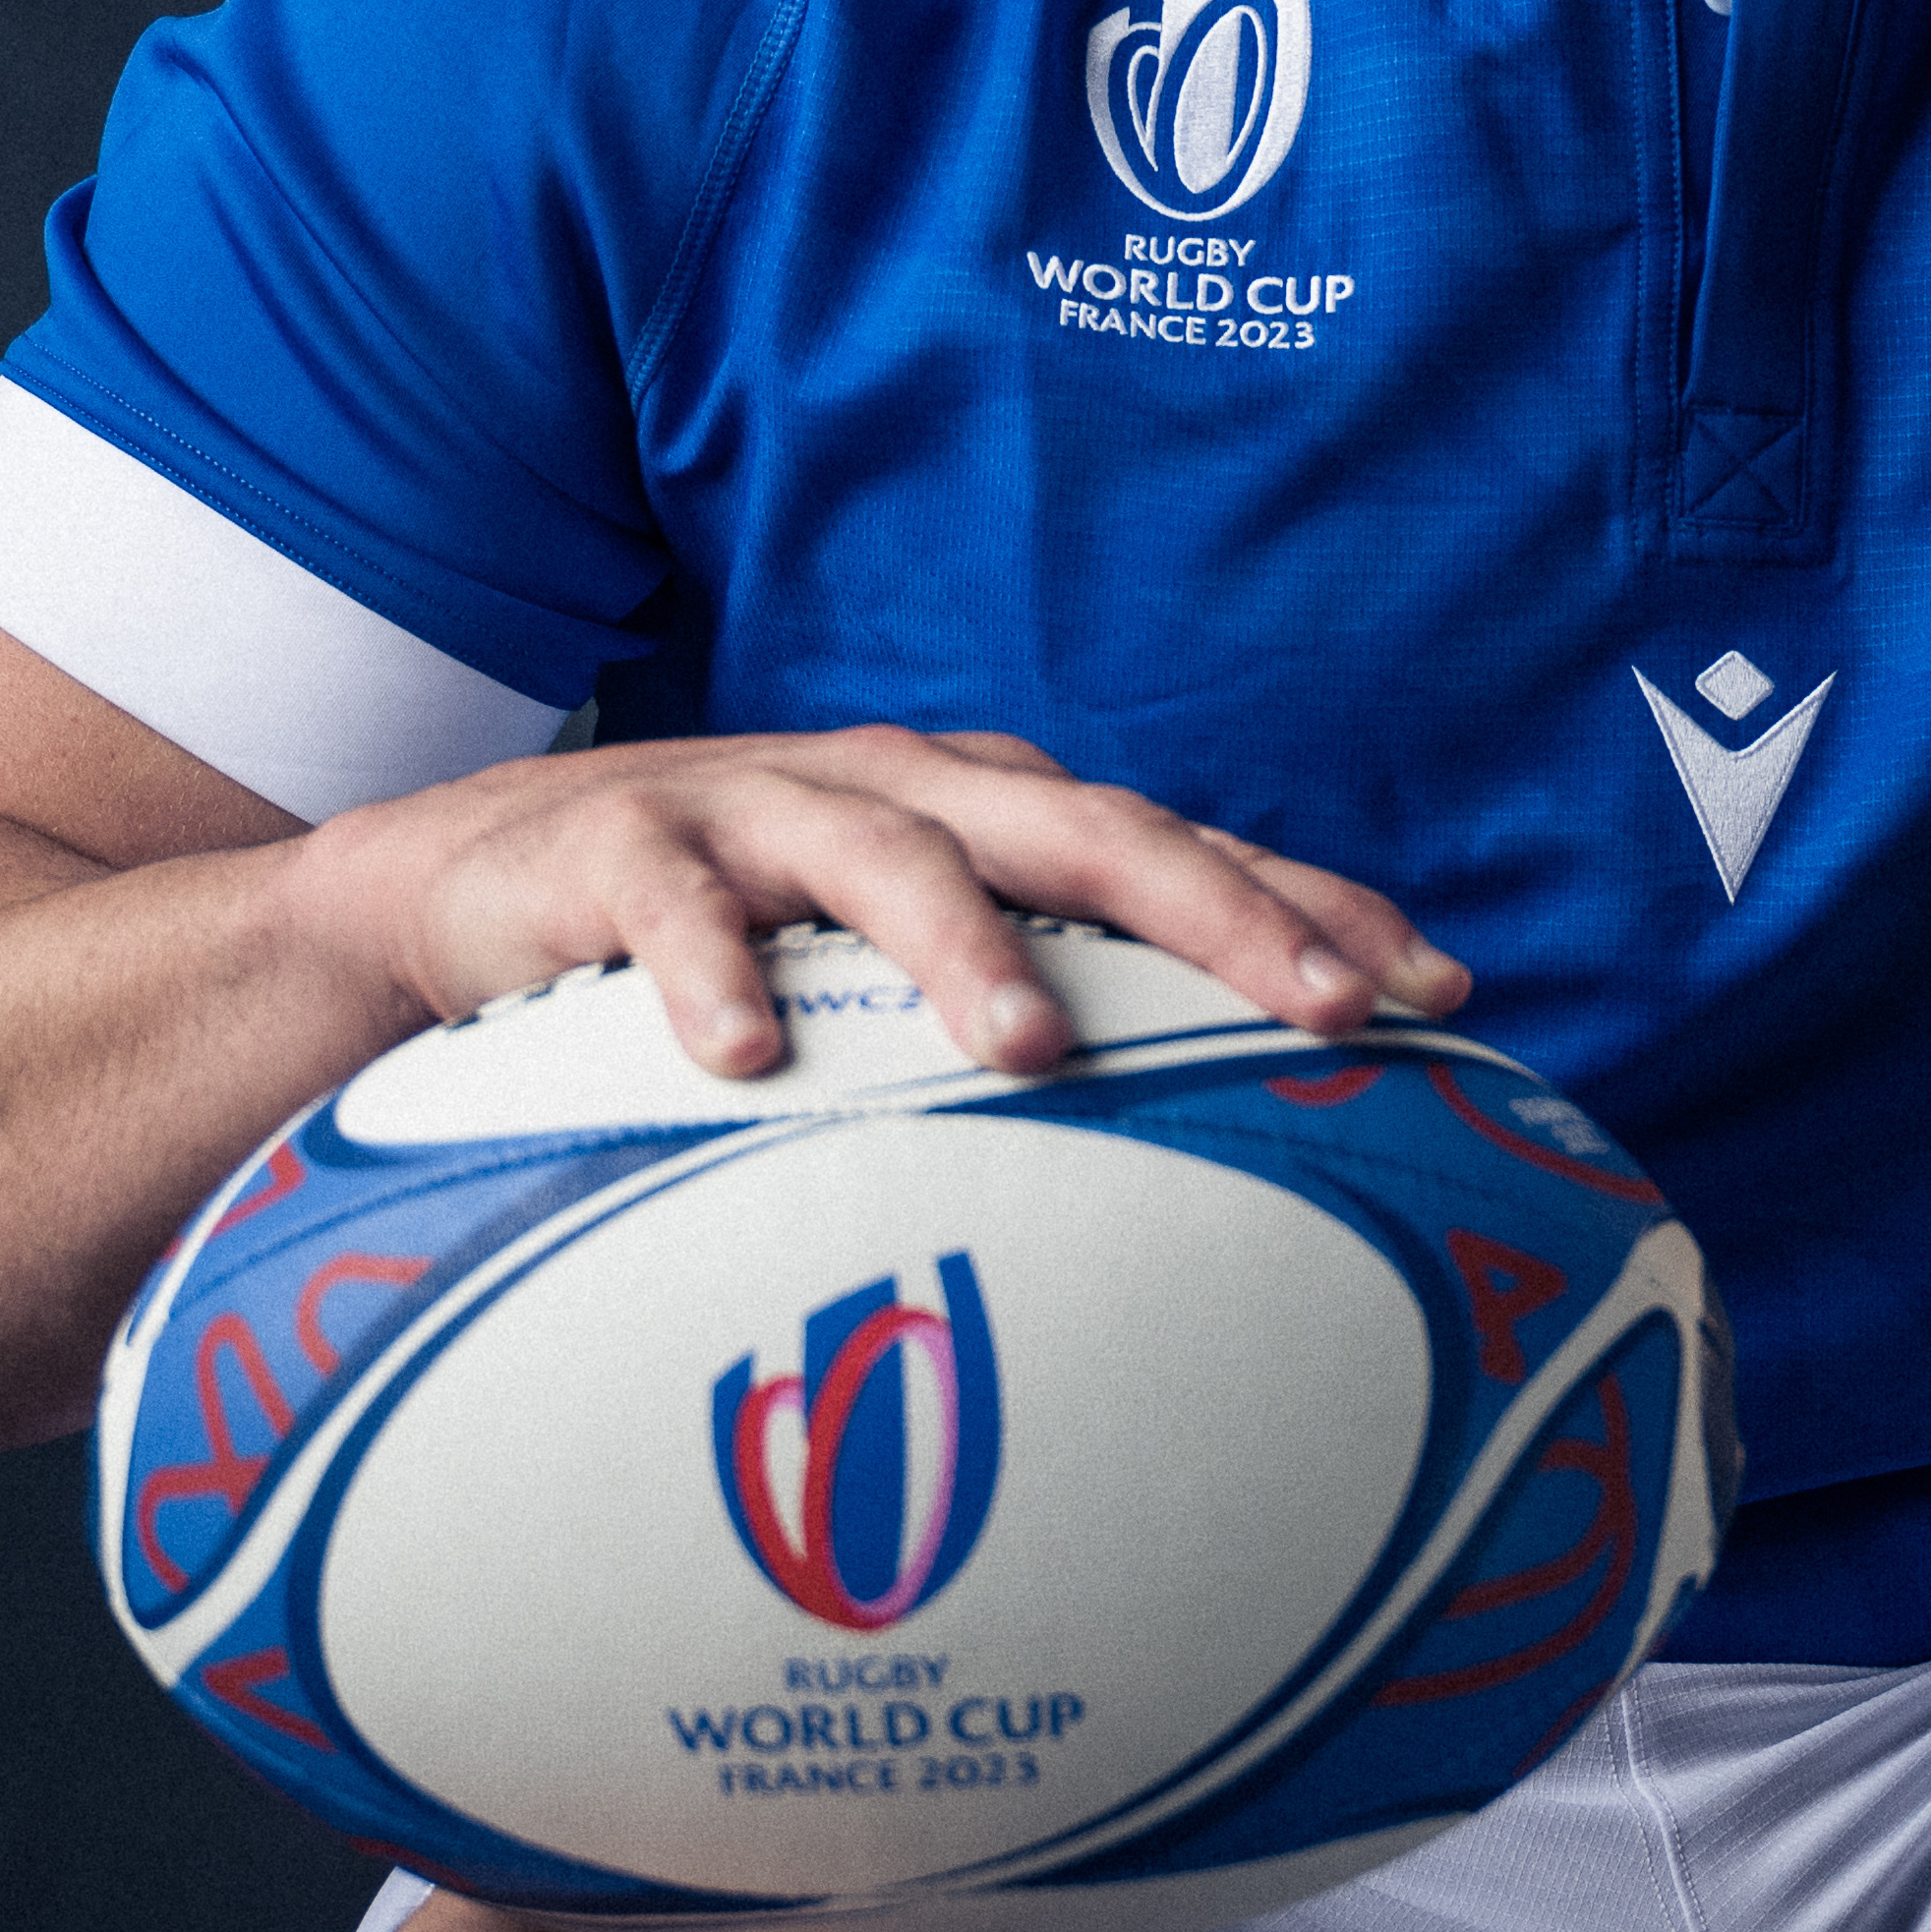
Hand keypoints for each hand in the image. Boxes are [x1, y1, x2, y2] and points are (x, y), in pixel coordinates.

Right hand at [288, 723, 1464, 1086]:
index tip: (1439, 992)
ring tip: (1033, 1048)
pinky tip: (750, 1052)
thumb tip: (1238, 1139)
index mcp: (999, 813)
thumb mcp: (912, 955)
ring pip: (892, 857)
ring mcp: (765, 810)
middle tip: (1317, 1006)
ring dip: (969, 947)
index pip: (1188, 850)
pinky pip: (674, 911)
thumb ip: (1055, 1004)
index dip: (1312, 907)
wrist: (491, 880)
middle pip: (1088, 830)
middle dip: (1217, 912)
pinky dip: (713, 973)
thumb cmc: (754, 931)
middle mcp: (908, 792)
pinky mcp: (622, 852)